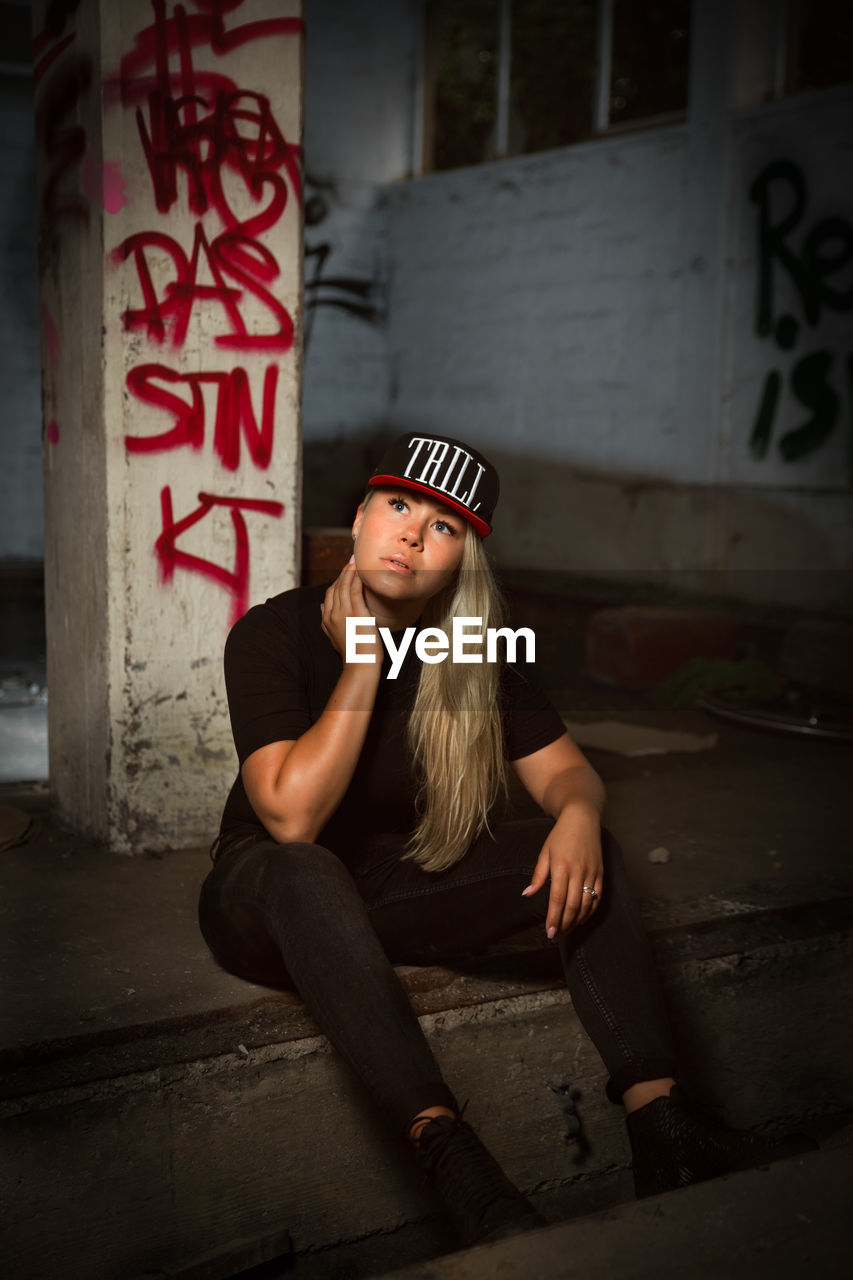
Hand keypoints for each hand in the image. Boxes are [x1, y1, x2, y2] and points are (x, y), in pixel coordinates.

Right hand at [320, 556, 377, 663]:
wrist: (359, 665)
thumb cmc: (352, 653)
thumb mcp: (333, 636)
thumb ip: (326, 620)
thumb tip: (321, 607)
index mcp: (327, 618)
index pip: (330, 592)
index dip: (338, 579)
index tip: (346, 570)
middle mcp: (333, 613)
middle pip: (337, 586)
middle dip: (344, 571)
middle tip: (352, 559)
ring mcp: (344, 612)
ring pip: (345, 585)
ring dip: (350, 570)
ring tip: (357, 560)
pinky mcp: (358, 613)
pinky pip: (356, 589)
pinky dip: (358, 578)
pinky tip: (362, 571)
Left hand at [522, 803, 602, 936]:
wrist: (582, 818)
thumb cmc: (560, 835)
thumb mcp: (544, 852)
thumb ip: (538, 875)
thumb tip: (527, 894)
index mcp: (561, 866)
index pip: (558, 899)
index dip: (554, 918)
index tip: (550, 932)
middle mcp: (578, 871)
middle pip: (572, 906)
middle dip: (564, 924)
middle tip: (556, 936)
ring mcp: (592, 873)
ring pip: (586, 904)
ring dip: (576, 920)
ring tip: (567, 930)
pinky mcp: (601, 873)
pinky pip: (597, 897)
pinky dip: (590, 911)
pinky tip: (581, 919)